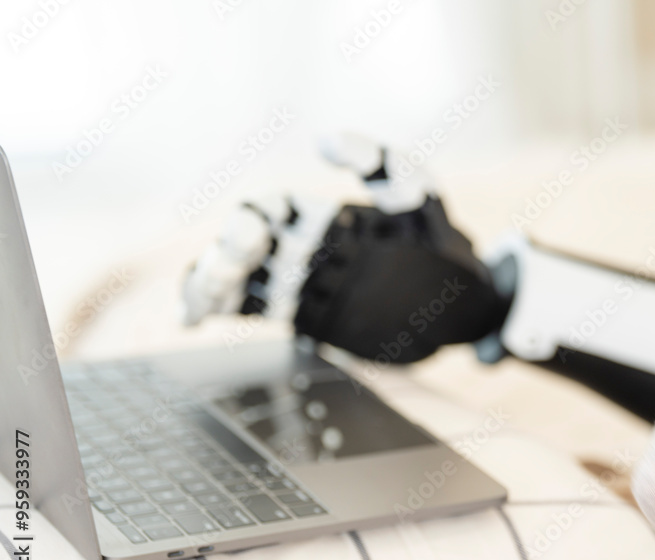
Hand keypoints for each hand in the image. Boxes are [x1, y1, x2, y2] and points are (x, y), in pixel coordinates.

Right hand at [181, 135, 509, 362]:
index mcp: (324, 218)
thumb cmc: (439, 242)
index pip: (274, 212)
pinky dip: (214, 308)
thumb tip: (325, 140)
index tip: (251, 234)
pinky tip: (189, 318)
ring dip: (210, 283)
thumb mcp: (417, 195)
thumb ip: (379, 164)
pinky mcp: (303, 317)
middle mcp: (304, 248)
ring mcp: (300, 285)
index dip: (254, 220)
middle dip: (228, 255)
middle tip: (229, 268)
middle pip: (246, 246)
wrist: (459, 303)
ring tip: (198, 301)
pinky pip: (247, 309)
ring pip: (237, 278)